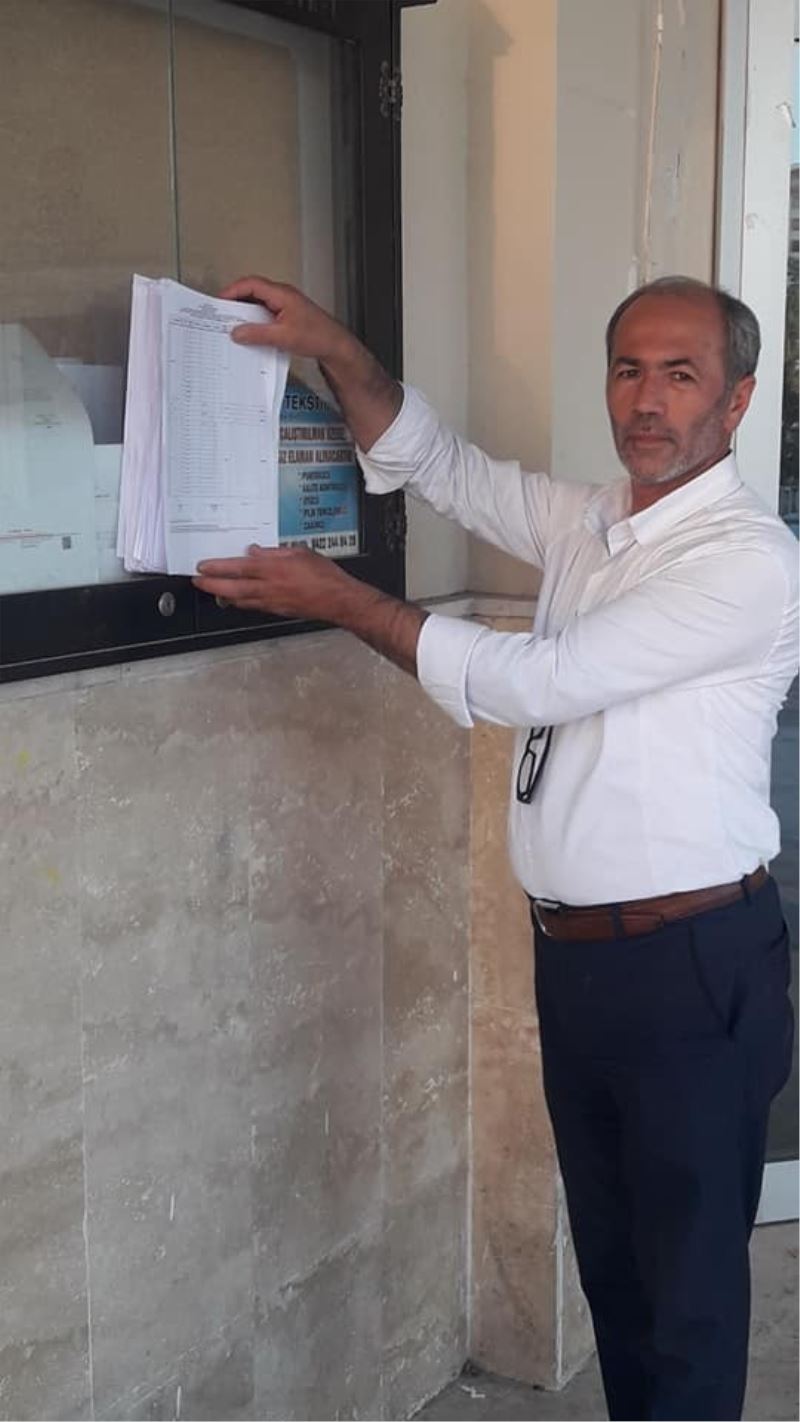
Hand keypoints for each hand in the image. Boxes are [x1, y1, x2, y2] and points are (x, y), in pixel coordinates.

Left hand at [192, 543, 356, 621]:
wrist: (338, 600)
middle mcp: (268, 587)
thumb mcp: (300, 552)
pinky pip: (252, 606)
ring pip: (239, 600)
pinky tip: (235, 600)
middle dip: (211, 585)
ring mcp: (271, 601)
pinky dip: (239, 602)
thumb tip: (255, 551)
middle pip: (232, 587)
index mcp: (273, 569)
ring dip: (222, 595)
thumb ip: (275, 552)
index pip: (237, 567)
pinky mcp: (276, 611)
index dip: (217, 568)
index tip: (203, 567)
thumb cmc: (324, 576)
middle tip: (198, 581)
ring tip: (211, 591)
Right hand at [220, 275, 354, 363]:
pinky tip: (251, 333)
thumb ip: (257, 334)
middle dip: (236, 301)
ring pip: (259, 303)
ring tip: (233, 324)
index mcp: (281, 294)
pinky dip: (255, 321)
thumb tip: (237, 332)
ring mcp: (285, 305)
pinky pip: (265, 313)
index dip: (232, 291)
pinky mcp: (287, 316)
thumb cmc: (317, 336)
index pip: (251, 284)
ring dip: (246, 312)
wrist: (335, 346)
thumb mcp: (283, 336)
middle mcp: (283, 296)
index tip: (220, 302)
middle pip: (253, 292)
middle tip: (222, 313)